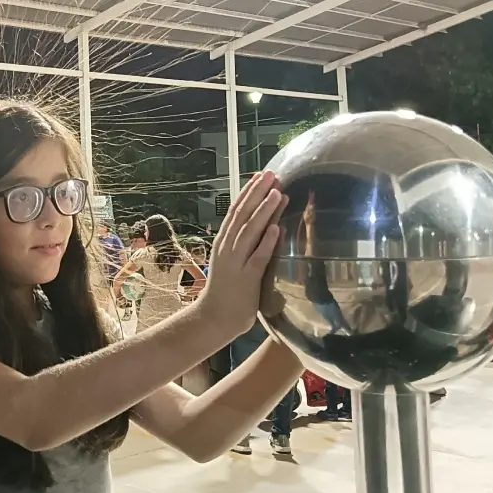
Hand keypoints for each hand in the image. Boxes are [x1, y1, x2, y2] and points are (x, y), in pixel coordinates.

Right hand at [196, 172, 286, 334]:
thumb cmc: (226, 289)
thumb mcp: (231, 260)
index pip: (236, 210)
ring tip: (278, 193)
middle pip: (243, 214)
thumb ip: (242, 243)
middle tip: (271, 174)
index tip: (261, 175)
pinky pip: (258, 257)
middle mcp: (227, 247)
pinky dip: (266, 242)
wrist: (214, 318)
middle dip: (258, 193)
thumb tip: (259, 225)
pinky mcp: (246, 278)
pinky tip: (276, 228)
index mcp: (224, 241)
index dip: (249, 191)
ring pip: (250, 231)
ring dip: (264, 211)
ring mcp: (236, 262)